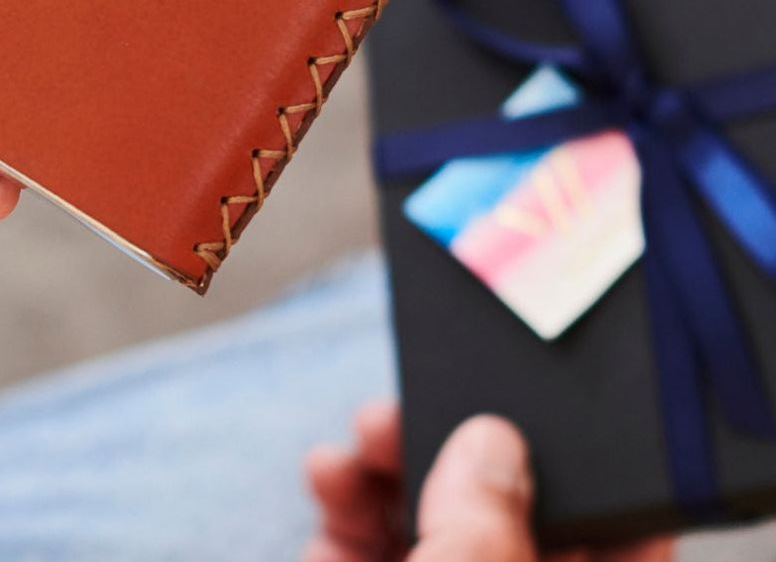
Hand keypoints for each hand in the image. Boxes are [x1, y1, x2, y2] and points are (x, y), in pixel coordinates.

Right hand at [302, 401, 673, 561]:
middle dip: (448, 450)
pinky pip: (366, 543)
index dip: (595, 474)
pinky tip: (326, 482)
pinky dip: (342, 508)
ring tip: (348, 447)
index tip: (555, 400)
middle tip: (404, 410)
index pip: (619, 545)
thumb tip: (491, 442)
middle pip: (500, 516)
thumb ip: (483, 524)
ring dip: (380, 470)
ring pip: (425, 524)